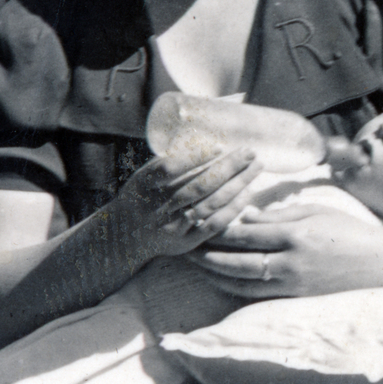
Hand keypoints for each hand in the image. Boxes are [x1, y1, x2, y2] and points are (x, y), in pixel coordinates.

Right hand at [109, 147, 261, 263]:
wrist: (127, 236)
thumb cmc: (141, 197)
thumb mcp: (144, 176)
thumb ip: (168, 161)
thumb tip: (203, 141)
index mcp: (143, 185)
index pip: (169, 169)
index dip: (195, 157)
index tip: (220, 146)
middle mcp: (157, 208)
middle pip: (197, 186)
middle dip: (227, 167)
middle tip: (249, 152)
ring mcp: (172, 227)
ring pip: (208, 204)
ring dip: (236, 185)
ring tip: (255, 168)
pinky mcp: (185, 242)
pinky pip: (213, 225)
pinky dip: (231, 209)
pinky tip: (246, 194)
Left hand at [189, 201, 382, 297]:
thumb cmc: (350, 232)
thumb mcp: (316, 212)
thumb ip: (279, 214)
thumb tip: (245, 215)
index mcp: (295, 235)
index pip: (245, 233)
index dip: (218, 230)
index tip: (199, 223)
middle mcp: (290, 263)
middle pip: (236, 263)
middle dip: (206, 256)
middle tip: (185, 249)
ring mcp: (292, 286)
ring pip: (242, 284)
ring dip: (215, 275)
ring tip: (196, 266)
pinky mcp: (296, 300)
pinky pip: (257, 296)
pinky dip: (235, 289)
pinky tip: (221, 280)